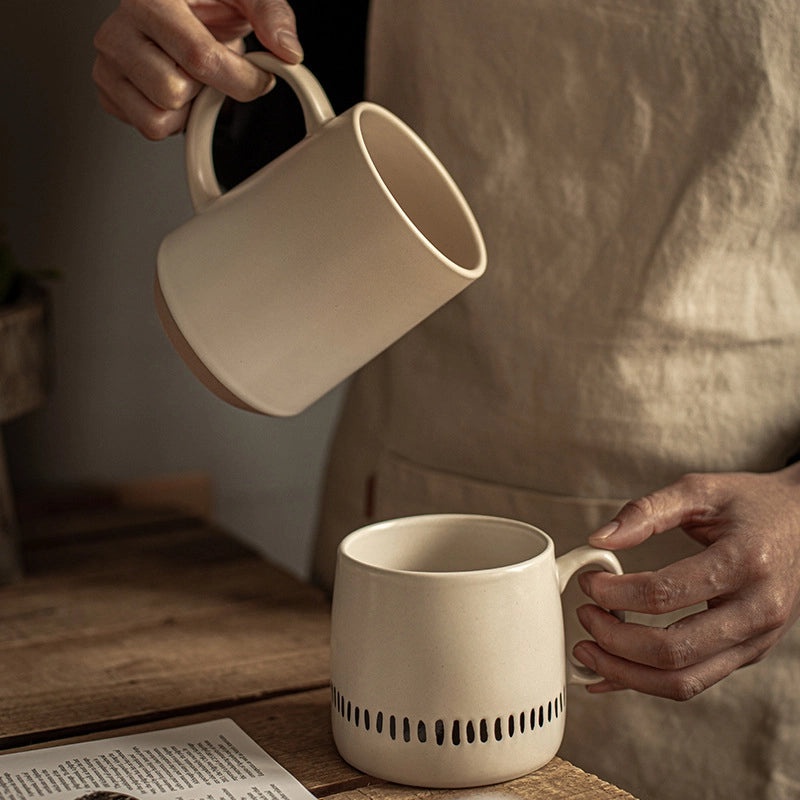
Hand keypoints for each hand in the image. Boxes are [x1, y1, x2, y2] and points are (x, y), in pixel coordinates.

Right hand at [92, 0, 302, 139]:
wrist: (178, 4)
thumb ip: (271, 14)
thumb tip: (288, 49)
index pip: (200, 58)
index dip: (241, 79)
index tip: (259, 77)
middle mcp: (118, 29)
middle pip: (174, 94)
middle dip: (205, 89)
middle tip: (211, 69)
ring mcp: (107, 62)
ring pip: (158, 120)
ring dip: (187, 108)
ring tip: (191, 76)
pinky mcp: (107, 90)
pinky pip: (147, 128)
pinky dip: (170, 117)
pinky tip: (175, 85)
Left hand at [573, 465, 799, 699]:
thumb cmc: (752, 505)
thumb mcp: (700, 490)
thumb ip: (646, 511)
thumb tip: (598, 538)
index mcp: (746, 562)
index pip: (667, 594)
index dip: (616, 593)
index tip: (588, 583)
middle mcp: (758, 610)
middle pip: (673, 650)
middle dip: (615, 640)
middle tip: (584, 615)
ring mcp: (756, 639)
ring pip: (684, 681)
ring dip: (626, 673)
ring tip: (587, 650)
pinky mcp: (747, 653)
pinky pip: (693, 682)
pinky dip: (646, 683)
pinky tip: (611, 672)